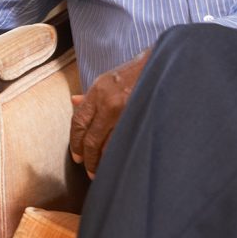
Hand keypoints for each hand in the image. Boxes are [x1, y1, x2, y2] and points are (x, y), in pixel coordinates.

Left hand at [69, 48, 150, 178]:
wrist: (162, 65)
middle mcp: (109, 102)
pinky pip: (126, 143)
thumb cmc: (135, 72)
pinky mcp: (142, 119)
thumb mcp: (108, 79)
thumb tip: (74, 102)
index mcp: (98, 91)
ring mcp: (126, 112)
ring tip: (102, 172)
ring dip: (103, 161)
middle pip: (92, 138)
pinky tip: (119, 163)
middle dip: (88, 157)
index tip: (77, 155)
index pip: (79, 121)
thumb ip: (91, 95)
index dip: (75, 141)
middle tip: (88, 169)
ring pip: (109, 145)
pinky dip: (120, 155)